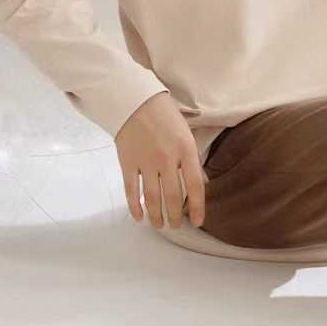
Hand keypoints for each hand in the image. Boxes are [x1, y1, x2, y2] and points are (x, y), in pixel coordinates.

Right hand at [114, 91, 204, 229]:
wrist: (135, 100)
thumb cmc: (165, 116)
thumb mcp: (186, 134)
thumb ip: (191, 159)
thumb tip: (198, 185)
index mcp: (186, 150)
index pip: (195, 186)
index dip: (197, 207)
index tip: (197, 222)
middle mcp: (167, 159)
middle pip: (173, 197)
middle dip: (175, 216)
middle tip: (176, 225)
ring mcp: (146, 162)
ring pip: (152, 198)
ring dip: (156, 216)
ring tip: (160, 225)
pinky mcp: (127, 162)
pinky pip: (131, 191)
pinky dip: (135, 207)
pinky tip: (139, 217)